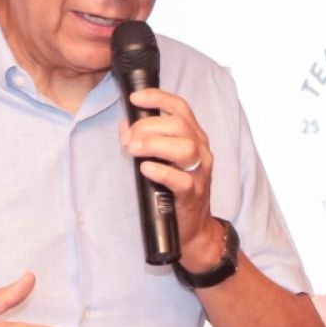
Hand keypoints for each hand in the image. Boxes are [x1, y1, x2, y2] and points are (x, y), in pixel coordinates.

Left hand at [120, 88, 220, 268]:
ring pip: (185, 148)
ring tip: (133, 149)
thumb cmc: (174, 189)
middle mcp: (201, 151)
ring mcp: (200, 173)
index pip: (180, 108)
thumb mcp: (163, 159)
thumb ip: (146, 140)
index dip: (158, 98)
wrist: (193, 228)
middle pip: (180, 125)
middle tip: (128, 139)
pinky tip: (145, 169)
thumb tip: (124, 126)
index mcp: (194, 137)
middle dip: (148, 126)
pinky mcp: (193, 195)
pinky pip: (181, 180)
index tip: (135, 98)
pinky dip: (161, 171)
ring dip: (154, 144)